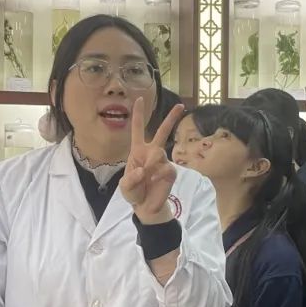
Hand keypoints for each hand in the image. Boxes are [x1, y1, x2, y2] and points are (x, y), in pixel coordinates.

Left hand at [120, 98, 183, 223]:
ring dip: (151, 164)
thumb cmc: (133, 192)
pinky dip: (157, 175)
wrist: (145, 206)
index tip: (139, 99)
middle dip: (171, 118)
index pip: (138, 129)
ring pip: (159, 153)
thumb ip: (131, 178)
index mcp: (138, 151)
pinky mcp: (170, 172)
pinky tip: (153, 181)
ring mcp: (163, 162)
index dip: (139, 115)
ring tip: (146, 176)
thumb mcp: (125, 186)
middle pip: (162, 132)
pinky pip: (165, 168)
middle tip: (180, 105)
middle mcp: (152, 152)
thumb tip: (144, 170)